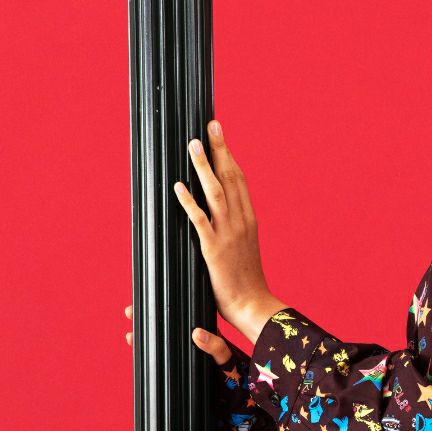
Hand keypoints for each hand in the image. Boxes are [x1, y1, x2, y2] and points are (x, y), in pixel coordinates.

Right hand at [124, 301, 232, 365]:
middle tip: (130, 312)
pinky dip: (146, 352)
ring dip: (143, 336)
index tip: (147, 303)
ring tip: (130, 335)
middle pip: (165, 326)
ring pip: (159, 340)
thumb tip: (197, 334)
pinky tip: (136, 350)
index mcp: (203, 333)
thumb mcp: (225, 358)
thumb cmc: (231, 373)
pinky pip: (159, 356)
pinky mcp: (176, 364)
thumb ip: (216, 347)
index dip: (164, 309)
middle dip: (146, 319)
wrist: (230, 394)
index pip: (181, 317)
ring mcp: (182, 352)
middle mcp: (190, 340)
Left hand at [174, 120, 277, 335]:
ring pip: (216, 192)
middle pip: (230, 178)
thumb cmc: (245, 282)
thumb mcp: (244, 249)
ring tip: (193, 145)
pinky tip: (178, 187)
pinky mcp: (214, 249)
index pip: (239, 181)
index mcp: (249, 221)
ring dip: (204, 167)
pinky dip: (189, 202)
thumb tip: (219, 216)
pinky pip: (200, 220)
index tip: (221, 136)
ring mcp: (229, 234)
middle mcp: (241, 222)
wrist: (253, 305)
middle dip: (220, 150)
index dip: (229, 156)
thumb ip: (233, 229)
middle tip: (211, 125)